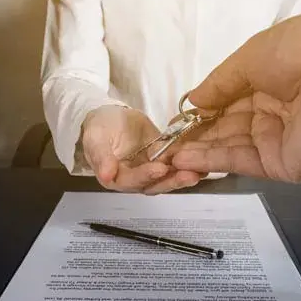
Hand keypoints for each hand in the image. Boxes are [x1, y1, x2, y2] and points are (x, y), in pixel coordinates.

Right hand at [82, 105, 201, 193]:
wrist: (111, 116)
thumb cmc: (99, 127)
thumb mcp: (96, 138)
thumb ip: (101, 157)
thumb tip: (105, 176)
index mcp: (116, 178)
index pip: (132, 181)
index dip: (146, 175)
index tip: (160, 168)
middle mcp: (135, 180)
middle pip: (154, 185)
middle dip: (172, 181)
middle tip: (190, 175)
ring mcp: (151, 170)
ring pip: (168, 178)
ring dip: (183, 176)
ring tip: (200, 171)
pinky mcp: (163, 160)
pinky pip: (176, 165)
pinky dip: (189, 165)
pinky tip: (204, 163)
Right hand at [172, 0, 300, 182]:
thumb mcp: (251, 56)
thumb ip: (219, 83)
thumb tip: (191, 101)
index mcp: (271, 84)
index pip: (228, 103)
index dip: (200, 113)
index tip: (172, 122)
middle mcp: (274, 114)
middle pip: (226, 129)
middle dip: (193, 137)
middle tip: (159, 145)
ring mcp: (278, 142)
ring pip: (229, 147)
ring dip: (196, 152)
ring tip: (161, 156)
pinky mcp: (283, 165)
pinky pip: (241, 161)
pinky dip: (212, 160)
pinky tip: (183, 158)